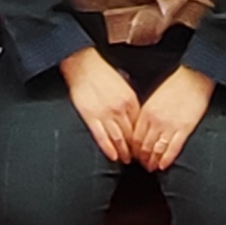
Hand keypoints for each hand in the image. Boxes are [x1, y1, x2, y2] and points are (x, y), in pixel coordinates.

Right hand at [59, 48, 140, 162]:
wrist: (83, 64)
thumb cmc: (102, 72)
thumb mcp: (124, 84)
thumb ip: (130, 100)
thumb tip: (135, 115)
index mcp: (130, 100)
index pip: (139, 125)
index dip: (141, 138)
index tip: (142, 146)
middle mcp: (120, 109)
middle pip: (130, 135)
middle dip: (134, 149)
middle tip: (137, 159)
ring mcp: (105, 114)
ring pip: (118, 138)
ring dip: (123, 152)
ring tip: (125, 160)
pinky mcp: (91, 117)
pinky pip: (101, 137)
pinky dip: (108, 148)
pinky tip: (113, 156)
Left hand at [129, 65, 214, 170]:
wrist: (193, 78)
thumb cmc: (175, 85)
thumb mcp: (154, 98)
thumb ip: (146, 114)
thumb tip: (141, 128)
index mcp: (146, 112)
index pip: (135, 137)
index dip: (134, 150)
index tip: (135, 155)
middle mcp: (155, 121)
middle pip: (144, 146)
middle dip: (142, 159)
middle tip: (143, 165)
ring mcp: (169, 126)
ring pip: (157, 150)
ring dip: (153, 161)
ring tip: (153, 167)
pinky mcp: (184, 129)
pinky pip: (173, 149)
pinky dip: (167, 159)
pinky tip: (164, 166)